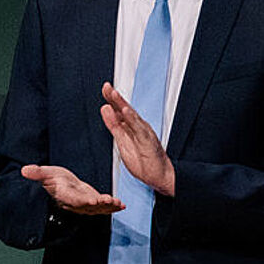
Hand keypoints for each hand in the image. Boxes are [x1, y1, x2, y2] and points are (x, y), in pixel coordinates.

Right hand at [20, 164, 123, 214]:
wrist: (59, 186)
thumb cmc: (53, 179)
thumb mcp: (45, 173)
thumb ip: (37, 173)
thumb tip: (24, 170)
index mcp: (65, 195)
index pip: (74, 200)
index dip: (83, 201)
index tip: (92, 201)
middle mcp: (75, 203)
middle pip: (88, 206)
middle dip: (100, 205)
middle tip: (110, 202)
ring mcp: (85, 204)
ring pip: (98, 208)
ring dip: (108, 207)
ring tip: (118, 204)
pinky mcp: (93, 202)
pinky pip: (103, 206)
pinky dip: (112, 206)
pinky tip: (121, 205)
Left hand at [100, 82, 174, 196]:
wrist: (158, 176)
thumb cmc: (143, 161)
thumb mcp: (122, 141)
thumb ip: (114, 125)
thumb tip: (105, 109)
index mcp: (131, 127)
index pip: (119, 110)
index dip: (111, 100)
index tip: (104, 88)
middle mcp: (138, 127)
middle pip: (125, 110)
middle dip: (115, 98)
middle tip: (107, 87)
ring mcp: (144, 133)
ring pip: (132, 116)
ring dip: (123, 105)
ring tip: (114, 95)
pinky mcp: (148, 141)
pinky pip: (140, 129)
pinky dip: (133, 119)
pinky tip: (126, 112)